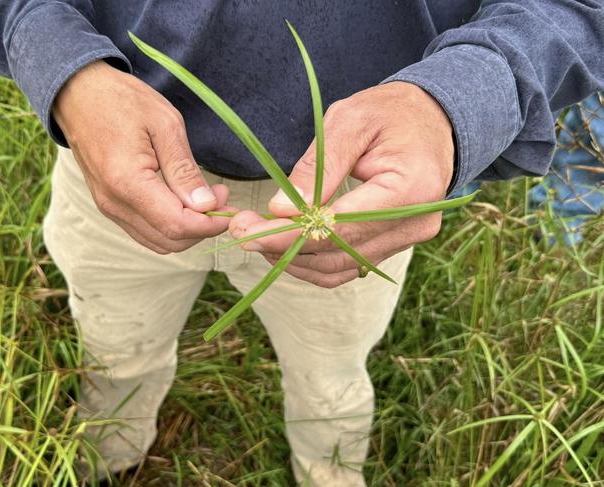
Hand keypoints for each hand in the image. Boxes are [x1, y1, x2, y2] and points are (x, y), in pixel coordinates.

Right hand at [53, 60, 231, 253]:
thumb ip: (185, 170)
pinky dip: (171, 225)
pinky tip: (184, 200)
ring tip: (206, 197)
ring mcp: (109, 208)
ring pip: (159, 241)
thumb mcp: (165, 124)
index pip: (177, 225)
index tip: (231, 204)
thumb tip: (207, 205)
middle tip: (221, 195)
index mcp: (127, 182)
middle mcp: (114, 204)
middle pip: (170, 240)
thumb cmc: (122, 100)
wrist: (78, 93)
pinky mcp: (110, 206)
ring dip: (188, 228)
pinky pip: (146, 231)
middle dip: (203, 227)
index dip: (210, 223)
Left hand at [229, 81, 454, 287]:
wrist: (432, 121)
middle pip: (337, 252)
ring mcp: (408, 239)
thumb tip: (279, 210)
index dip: (290, 235)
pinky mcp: (396, 244)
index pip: (340, 228)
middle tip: (241, 231)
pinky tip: (286, 245)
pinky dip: (314, 261)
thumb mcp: (351, 120)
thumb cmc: (391, 113)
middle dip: (283, 246)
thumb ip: (318, 167)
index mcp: (410, 188)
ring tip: (258, 237)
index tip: (247, 231)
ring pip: (340, 267)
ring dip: (295, 258)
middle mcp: (415, 223)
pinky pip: (349, 265)